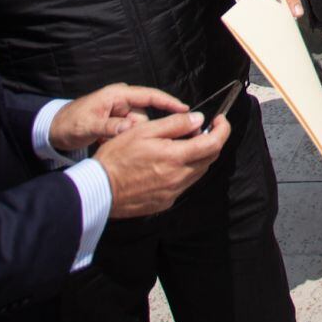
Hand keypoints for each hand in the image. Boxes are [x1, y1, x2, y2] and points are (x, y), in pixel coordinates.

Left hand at [50, 83, 186, 151]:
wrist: (52, 129)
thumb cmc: (68, 123)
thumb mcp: (88, 126)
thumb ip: (110, 127)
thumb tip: (130, 130)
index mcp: (117, 95)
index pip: (150, 96)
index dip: (169, 102)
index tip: (185, 110)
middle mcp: (121, 101)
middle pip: (144, 117)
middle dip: (140, 132)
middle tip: (126, 143)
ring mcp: (118, 112)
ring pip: (137, 128)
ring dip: (128, 139)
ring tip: (108, 143)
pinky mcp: (115, 123)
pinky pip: (128, 133)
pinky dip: (123, 141)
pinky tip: (109, 146)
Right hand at [97, 110, 229, 218]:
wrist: (98, 189)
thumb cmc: (117, 157)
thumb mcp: (144, 130)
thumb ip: (175, 124)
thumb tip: (199, 120)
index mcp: (176, 157)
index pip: (214, 143)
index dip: (222, 129)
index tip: (220, 120)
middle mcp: (179, 178)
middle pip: (210, 158)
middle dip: (211, 140)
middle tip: (197, 129)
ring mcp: (173, 192)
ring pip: (198, 171)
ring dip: (198, 156)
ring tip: (182, 144)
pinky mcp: (165, 202)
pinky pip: (184, 184)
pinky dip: (185, 170)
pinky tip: (169, 163)